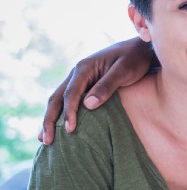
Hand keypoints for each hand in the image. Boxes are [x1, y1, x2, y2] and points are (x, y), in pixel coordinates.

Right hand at [40, 37, 154, 144]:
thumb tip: (88, 105)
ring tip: (45, 139)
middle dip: (50, 120)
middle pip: (57, 98)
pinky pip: (67, 100)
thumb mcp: (124, 71)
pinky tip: (59, 127)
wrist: (139, 49)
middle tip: (46, 140)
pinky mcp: (84, 85)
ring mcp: (79, 79)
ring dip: (50, 119)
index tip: (70, 130)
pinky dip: (60, 114)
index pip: (71, 93)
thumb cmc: (134, 59)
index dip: (69, 112)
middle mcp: (77, 73)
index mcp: (84, 68)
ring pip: (58, 100)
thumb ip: (107, 86)